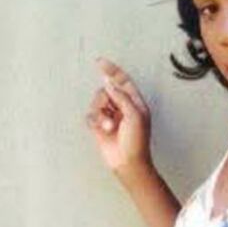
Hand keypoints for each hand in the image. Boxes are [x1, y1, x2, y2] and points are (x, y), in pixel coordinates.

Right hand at [84, 56, 152, 175]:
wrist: (128, 163)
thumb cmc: (137, 142)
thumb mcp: (134, 115)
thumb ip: (121, 96)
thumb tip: (109, 83)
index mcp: (134, 102)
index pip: (122, 80)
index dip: (112, 70)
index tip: (99, 62)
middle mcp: (122, 107)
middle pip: (106, 91)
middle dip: (105, 100)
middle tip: (112, 113)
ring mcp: (110, 117)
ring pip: (96, 103)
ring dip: (101, 114)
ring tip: (110, 127)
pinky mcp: (100, 127)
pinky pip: (90, 115)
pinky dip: (95, 121)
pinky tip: (103, 130)